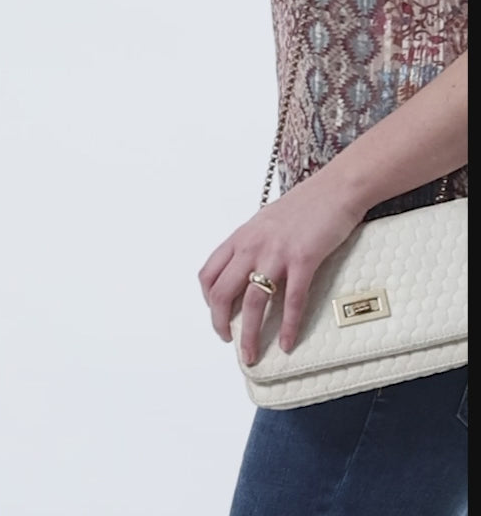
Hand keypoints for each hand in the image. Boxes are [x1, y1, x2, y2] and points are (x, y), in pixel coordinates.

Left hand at [197, 172, 363, 365]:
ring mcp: (276, 253)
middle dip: (221, 323)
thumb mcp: (266, 222)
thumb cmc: (304, 205)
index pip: (209, 273)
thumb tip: (247, 271)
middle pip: (222, 292)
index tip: (218, 315)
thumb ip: (253, 245)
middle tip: (230, 342)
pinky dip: (288, 327)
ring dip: (250, 335)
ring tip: (253, 356)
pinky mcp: (303, 260)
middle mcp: (252, 245)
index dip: (209, 300)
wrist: (335, 189)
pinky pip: (292, 301)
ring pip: (253, 302)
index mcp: (241, 237)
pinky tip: (287, 343)